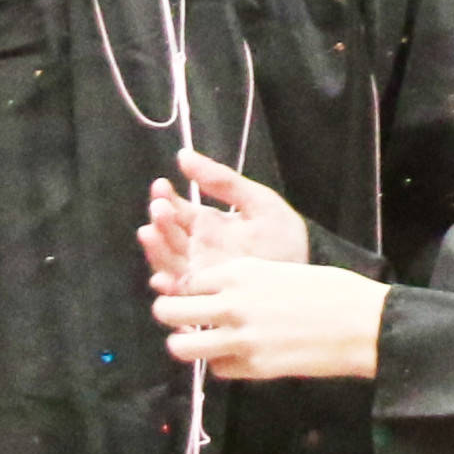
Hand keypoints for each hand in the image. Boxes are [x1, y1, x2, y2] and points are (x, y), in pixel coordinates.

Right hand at [142, 148, 311, 285]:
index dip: (165, 197)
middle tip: (160, 208)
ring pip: (166, 262)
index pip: (177, 210)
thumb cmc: (283, 242)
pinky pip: (177, 295)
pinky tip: (164, 279)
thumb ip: (224, 180)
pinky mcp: (201, 299)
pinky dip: (167, 288)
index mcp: (208, 226)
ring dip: (156, 249)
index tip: (161, 184)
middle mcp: (197, 250)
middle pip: (168, 235)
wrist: (303, 284)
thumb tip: (183, 154)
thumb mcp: (259, 203)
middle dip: (160, 220)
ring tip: (149, 232)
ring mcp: (197, 275)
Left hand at [154, 255, 385, 380]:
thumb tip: (219, 295)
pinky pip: (216, 368)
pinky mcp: (252, 367)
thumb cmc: (334, 289)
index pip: (186, 280)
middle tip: (180, 318)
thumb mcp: (282, 271)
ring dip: (184, 344)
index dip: (187, 288)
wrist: (364, 324)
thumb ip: (245, 282)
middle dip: (168, 313)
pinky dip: (221, 363)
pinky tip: (236, 356)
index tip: (195, 294)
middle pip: (169, 310)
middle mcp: (231, 303)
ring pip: (181, 347)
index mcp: (240, 272)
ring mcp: (239, 338)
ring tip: (197, 342)